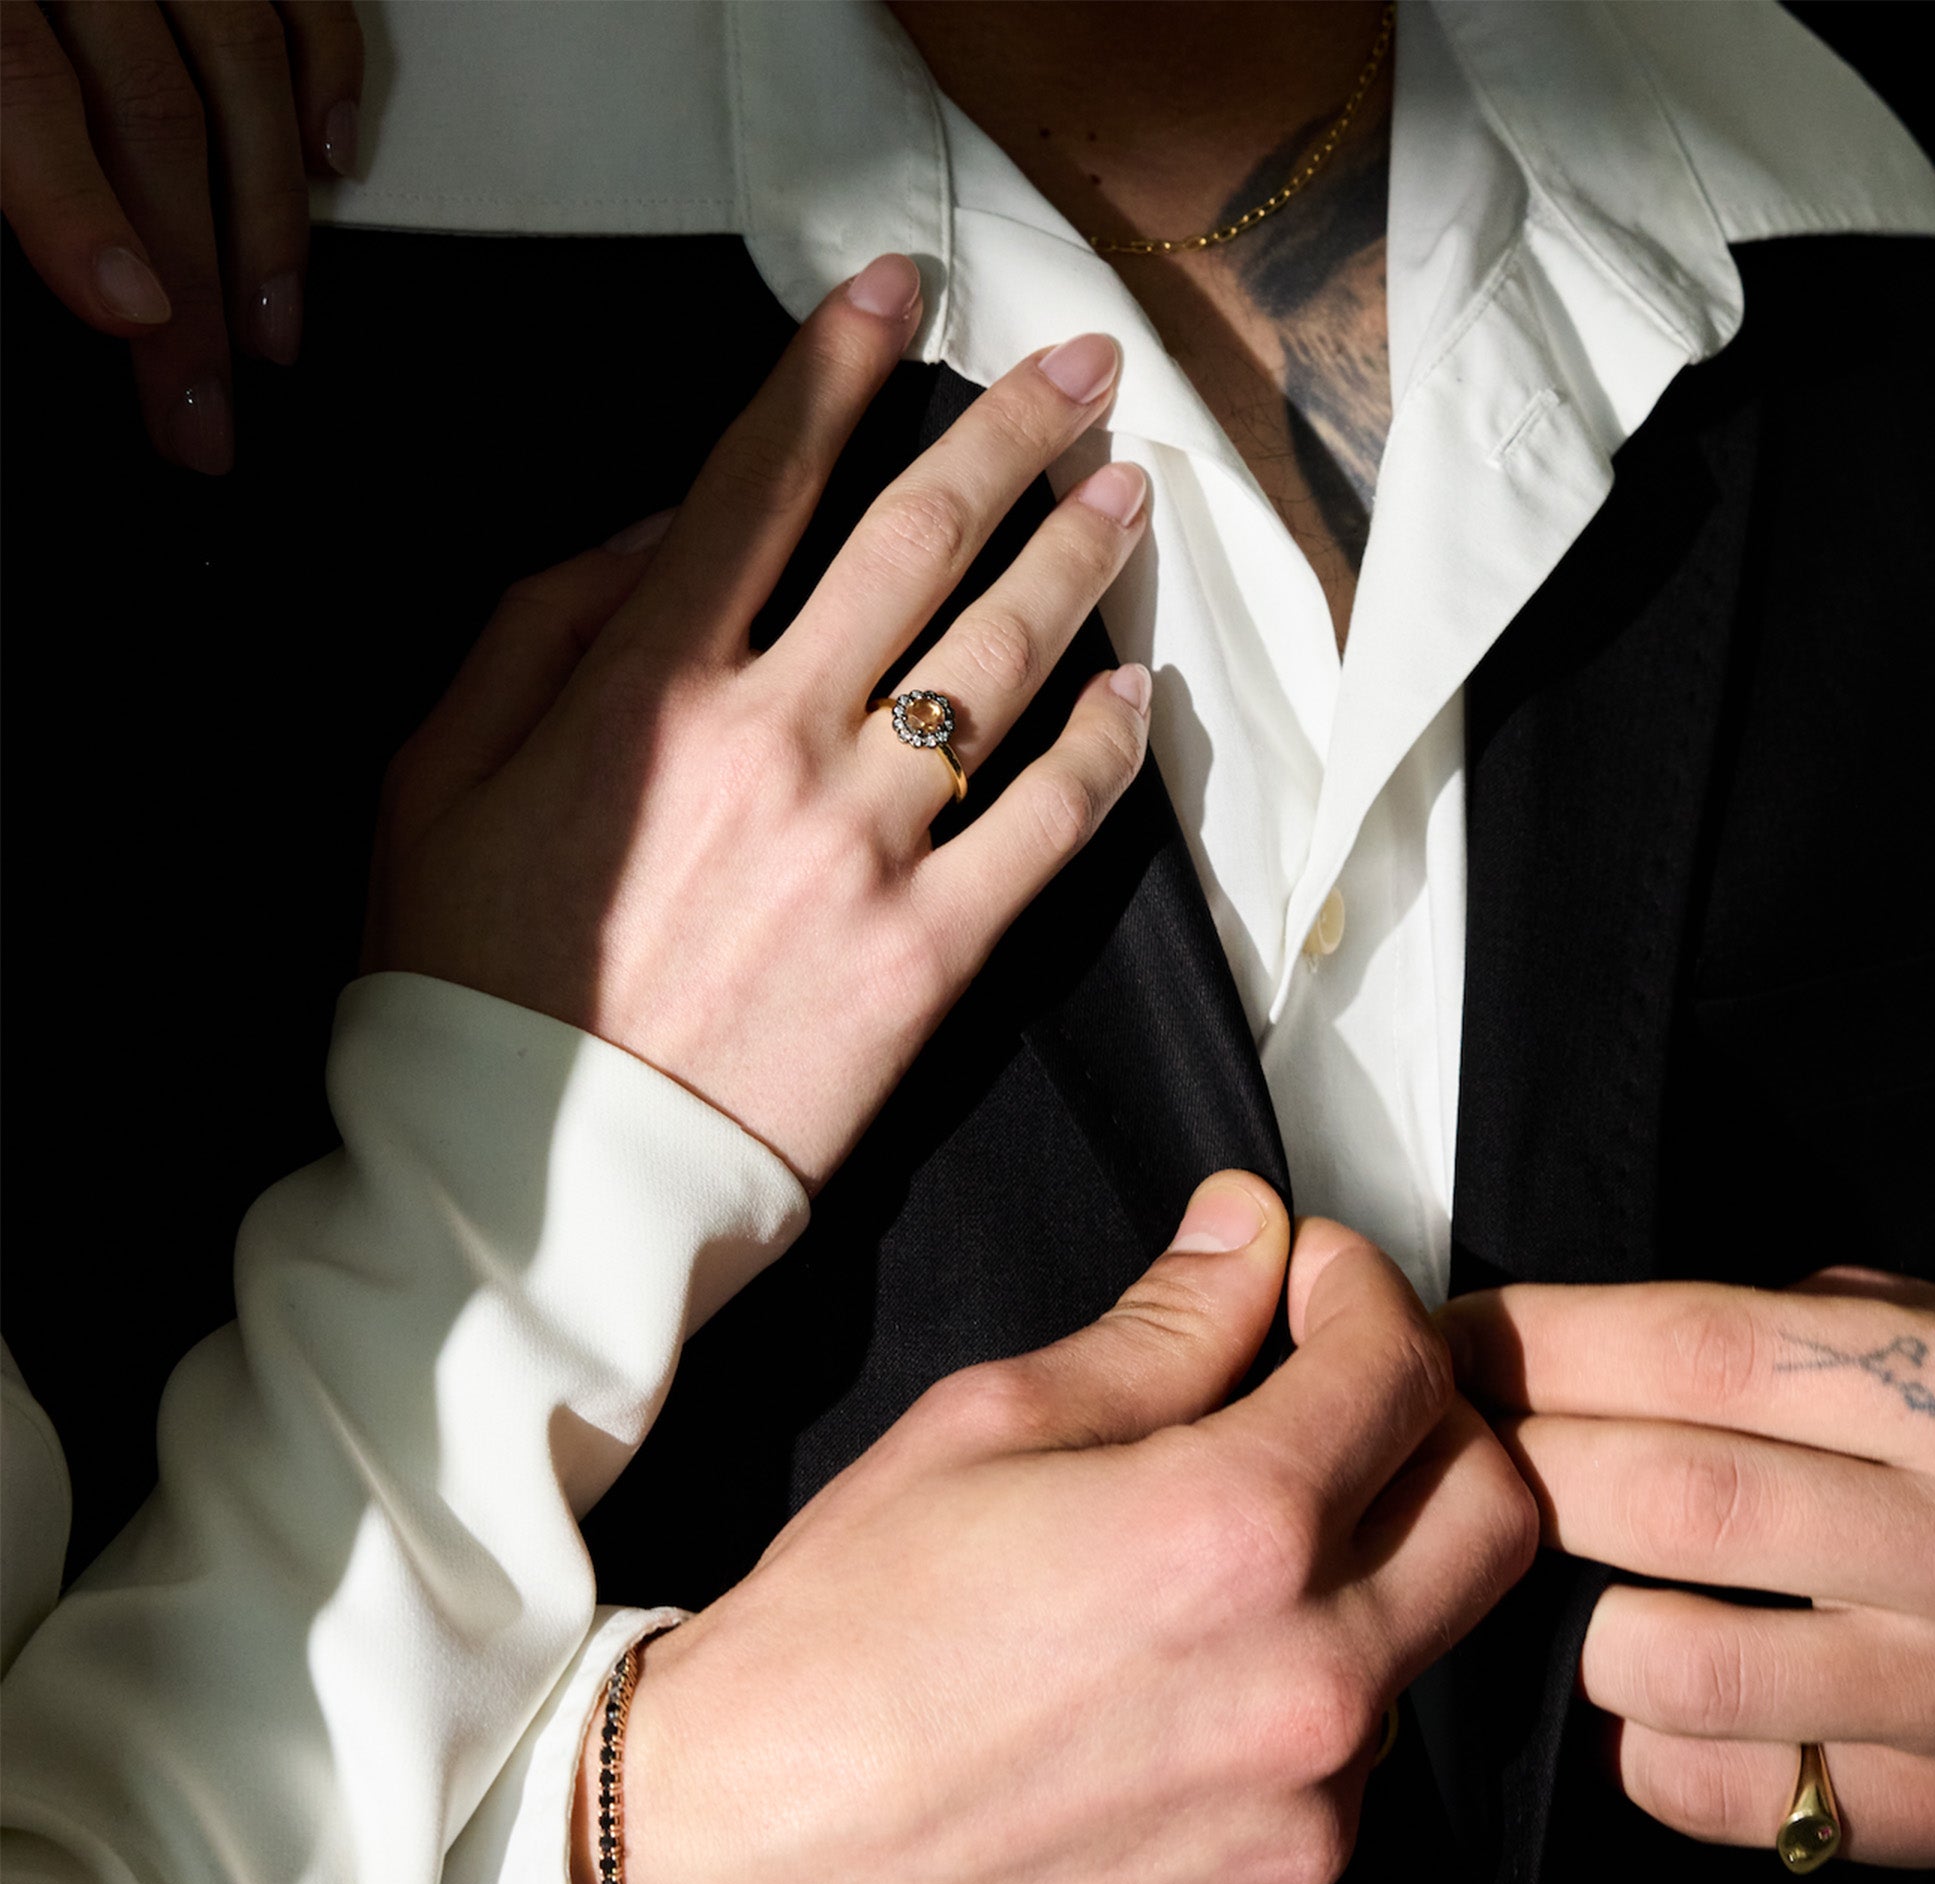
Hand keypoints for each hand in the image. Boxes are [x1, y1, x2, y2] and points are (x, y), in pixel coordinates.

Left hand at [0, 0, 362, 470]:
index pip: (19, 80)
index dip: (73, 206)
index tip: (129, 316)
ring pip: (241, 64)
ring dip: (270, 217)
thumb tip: (53, 252)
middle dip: (191, 274)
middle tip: (201, 396)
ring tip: (273, 326)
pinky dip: (328, 81)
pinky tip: (326, 165)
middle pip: (148, 103)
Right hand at [367, 255, 1157, 1190]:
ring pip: (1004, 662)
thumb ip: (539, 628)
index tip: (900, 286)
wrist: (536, 1184)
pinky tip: (1137, 695)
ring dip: (1081, 560)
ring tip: (1131, 494)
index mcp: (648, 684)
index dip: (837, 364)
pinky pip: (1046, 829)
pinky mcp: (929, 954)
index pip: (762, 479)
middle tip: (1084, 370)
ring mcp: (866, 845)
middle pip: (920, 543)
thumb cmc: (467, 978)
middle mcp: (776, 738)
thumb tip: (657, 535)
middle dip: (1011, 433)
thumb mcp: (435, 775)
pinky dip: (1103, 751)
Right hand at [586, 1181, 1536, 1883]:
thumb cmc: (837, 1645)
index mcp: (1233, 1537)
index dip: (1362, 1290)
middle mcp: (1305, 1696)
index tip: (1316, 1281)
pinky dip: (1280, 1741)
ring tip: (1188, 1593)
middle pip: (1493, 1515)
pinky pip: (1332, 1807)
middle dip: (1429, 1425)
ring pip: (1408, 1664)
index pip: (1404, 1368)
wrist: (737, 1862)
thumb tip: (1245, 1243)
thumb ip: (1161, 1329)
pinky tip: (1162, 1722)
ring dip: (1341, 1594)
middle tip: (1330, 1399)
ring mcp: (1303, 1842)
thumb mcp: (986, 1426)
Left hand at [1443, 1270, 1934, 1866]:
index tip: (1451, 1341)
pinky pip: (1729, 1790)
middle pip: (1672, 1500)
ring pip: (1680, 1664)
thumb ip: (1781, 1331)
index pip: (1702, 1353)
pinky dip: (1638, 1739)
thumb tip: (1578, 1343)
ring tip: (1536, 1572)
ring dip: (1565, 1614)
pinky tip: (1627, 1686)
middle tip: (1455, 1448)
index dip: (1546, 1343)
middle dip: (1524, 1465)